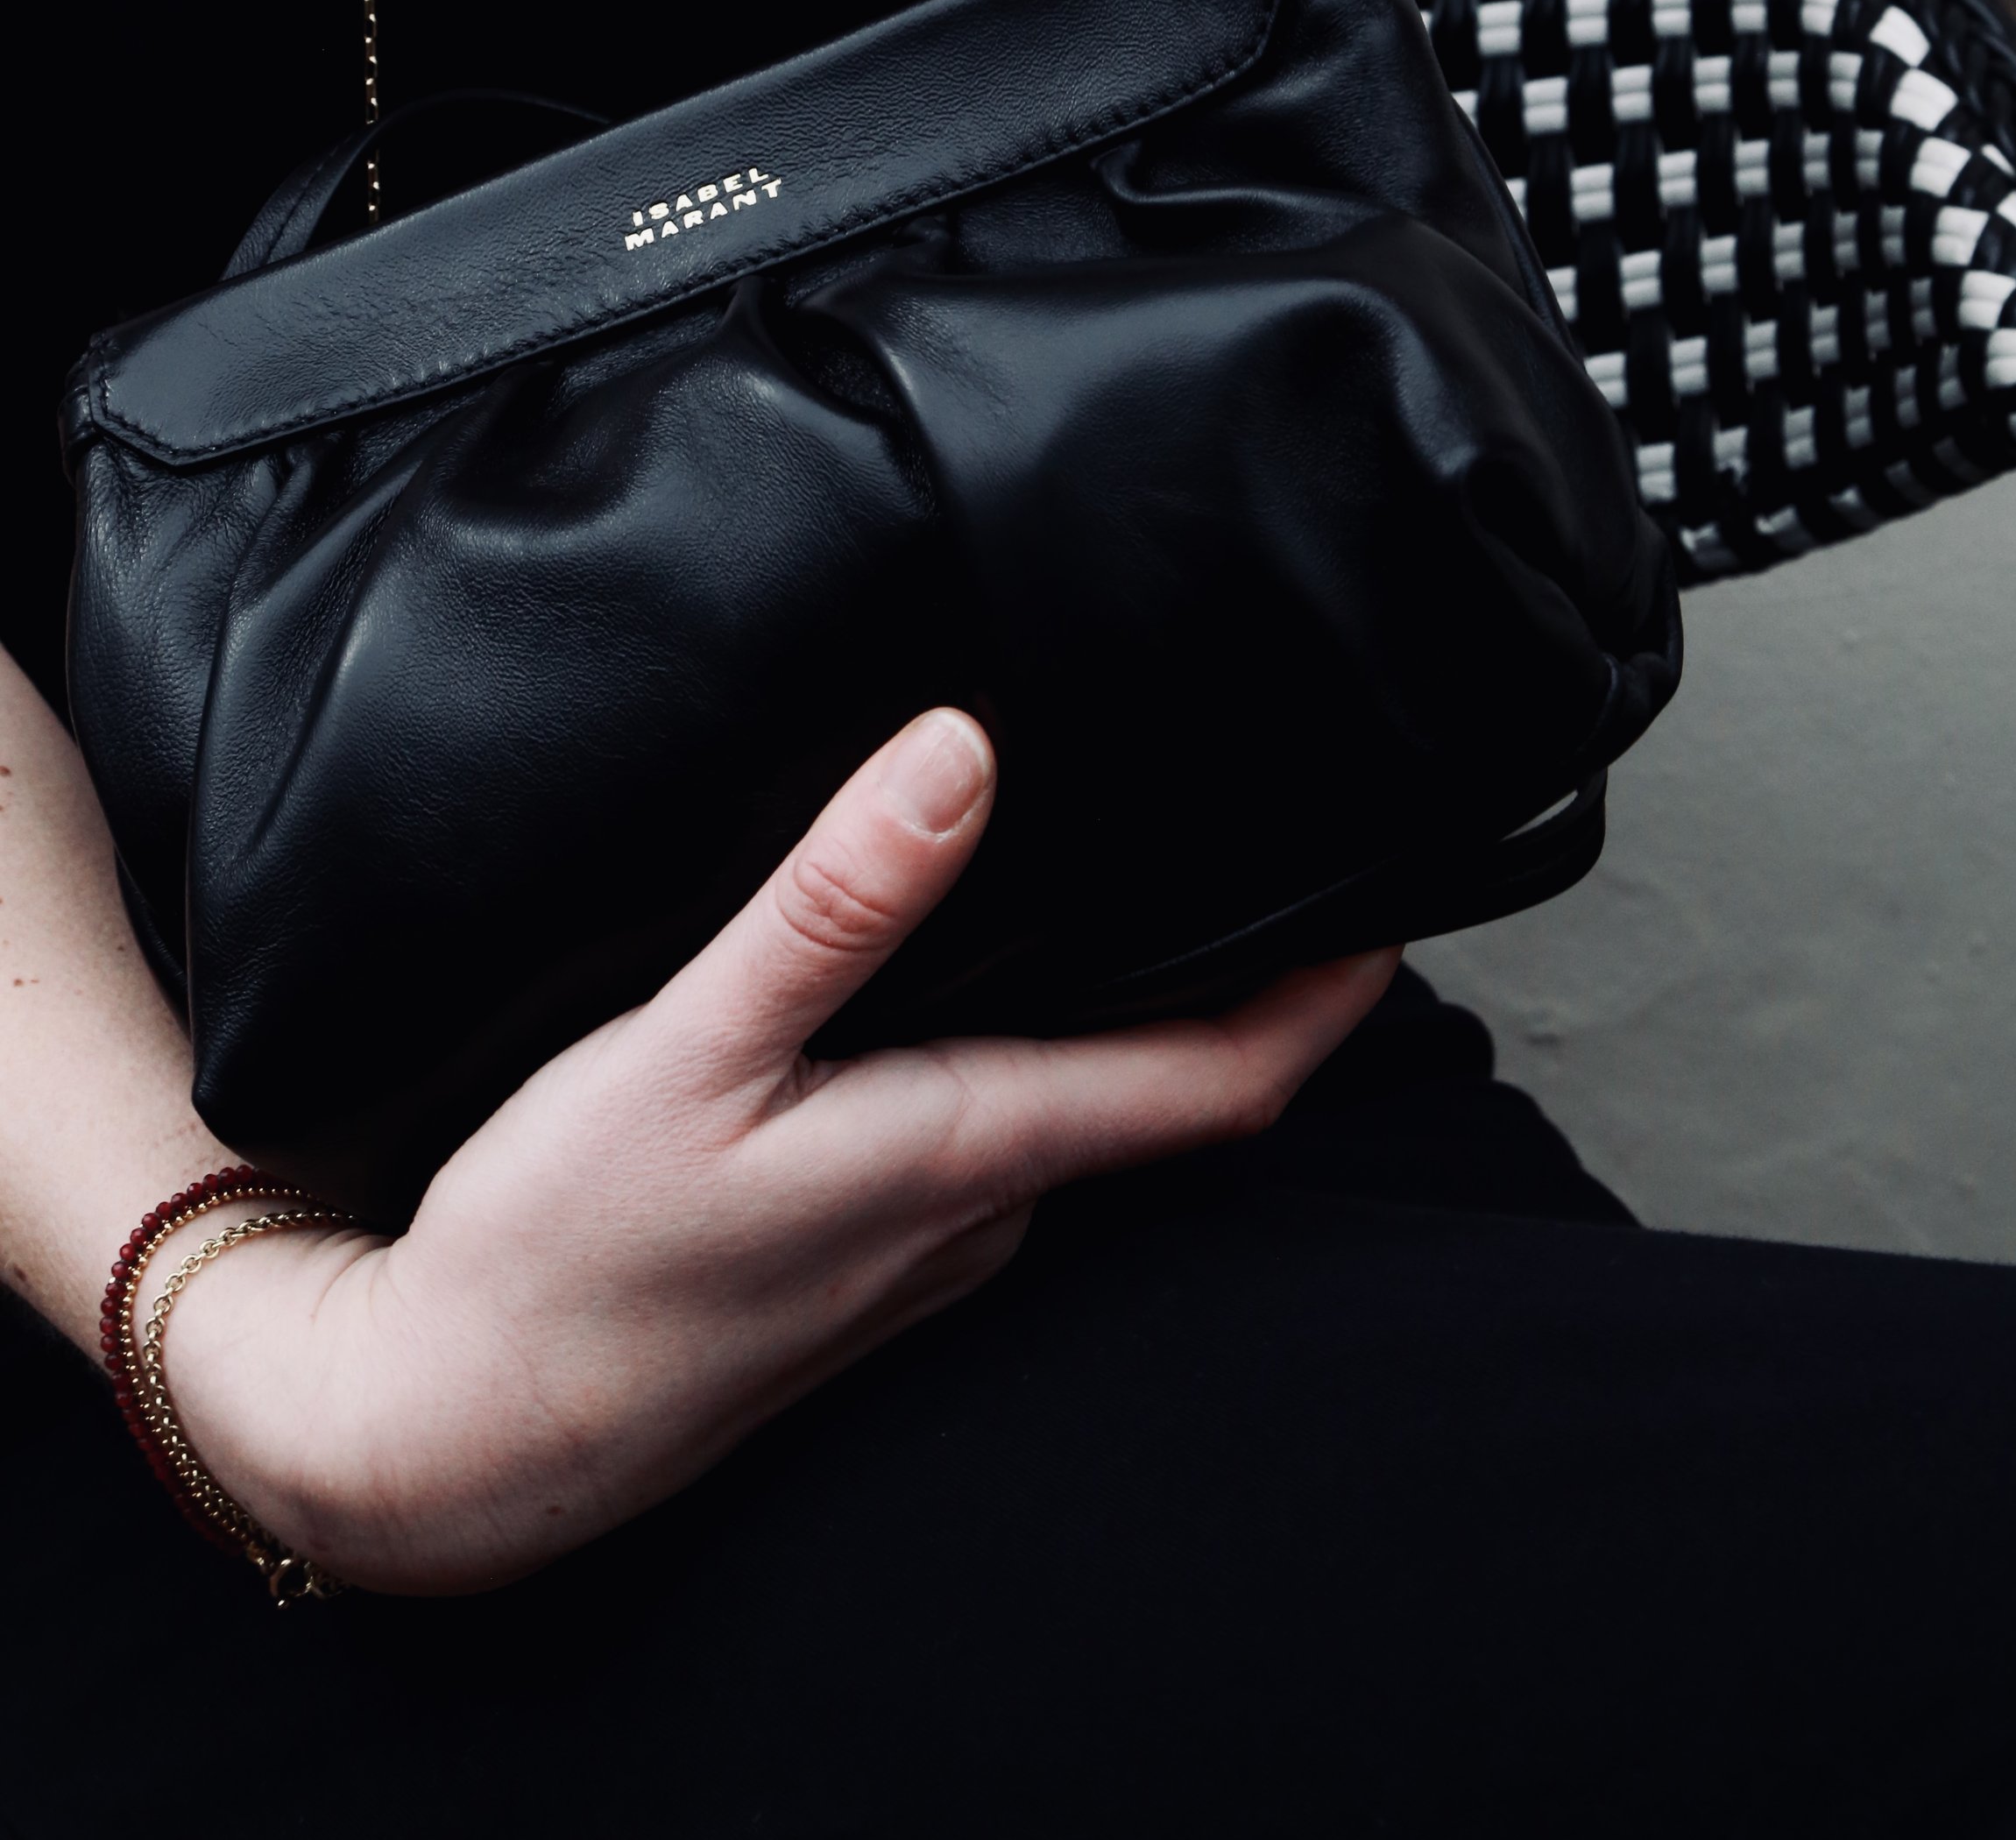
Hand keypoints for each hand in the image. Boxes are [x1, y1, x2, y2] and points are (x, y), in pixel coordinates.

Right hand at [158, 708, 1396, 1593]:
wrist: (452, 1432)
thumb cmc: (566, 1251)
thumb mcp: (685, 1047)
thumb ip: (833, 904)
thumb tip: (960, 751)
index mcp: (964, 1154)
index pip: (1213, 1083)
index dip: (1323, 999)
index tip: (1395, 906)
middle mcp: (974, 1215)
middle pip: (1156, 1090)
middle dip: (1230, 984)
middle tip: (1274, 852)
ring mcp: (919, 1251)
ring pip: (1068, 1114)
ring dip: (1118, 1019)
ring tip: (1139, 891)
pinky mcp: (856, 1260)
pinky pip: (988, 1146)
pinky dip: (1021, 1061)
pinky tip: (971, 995)